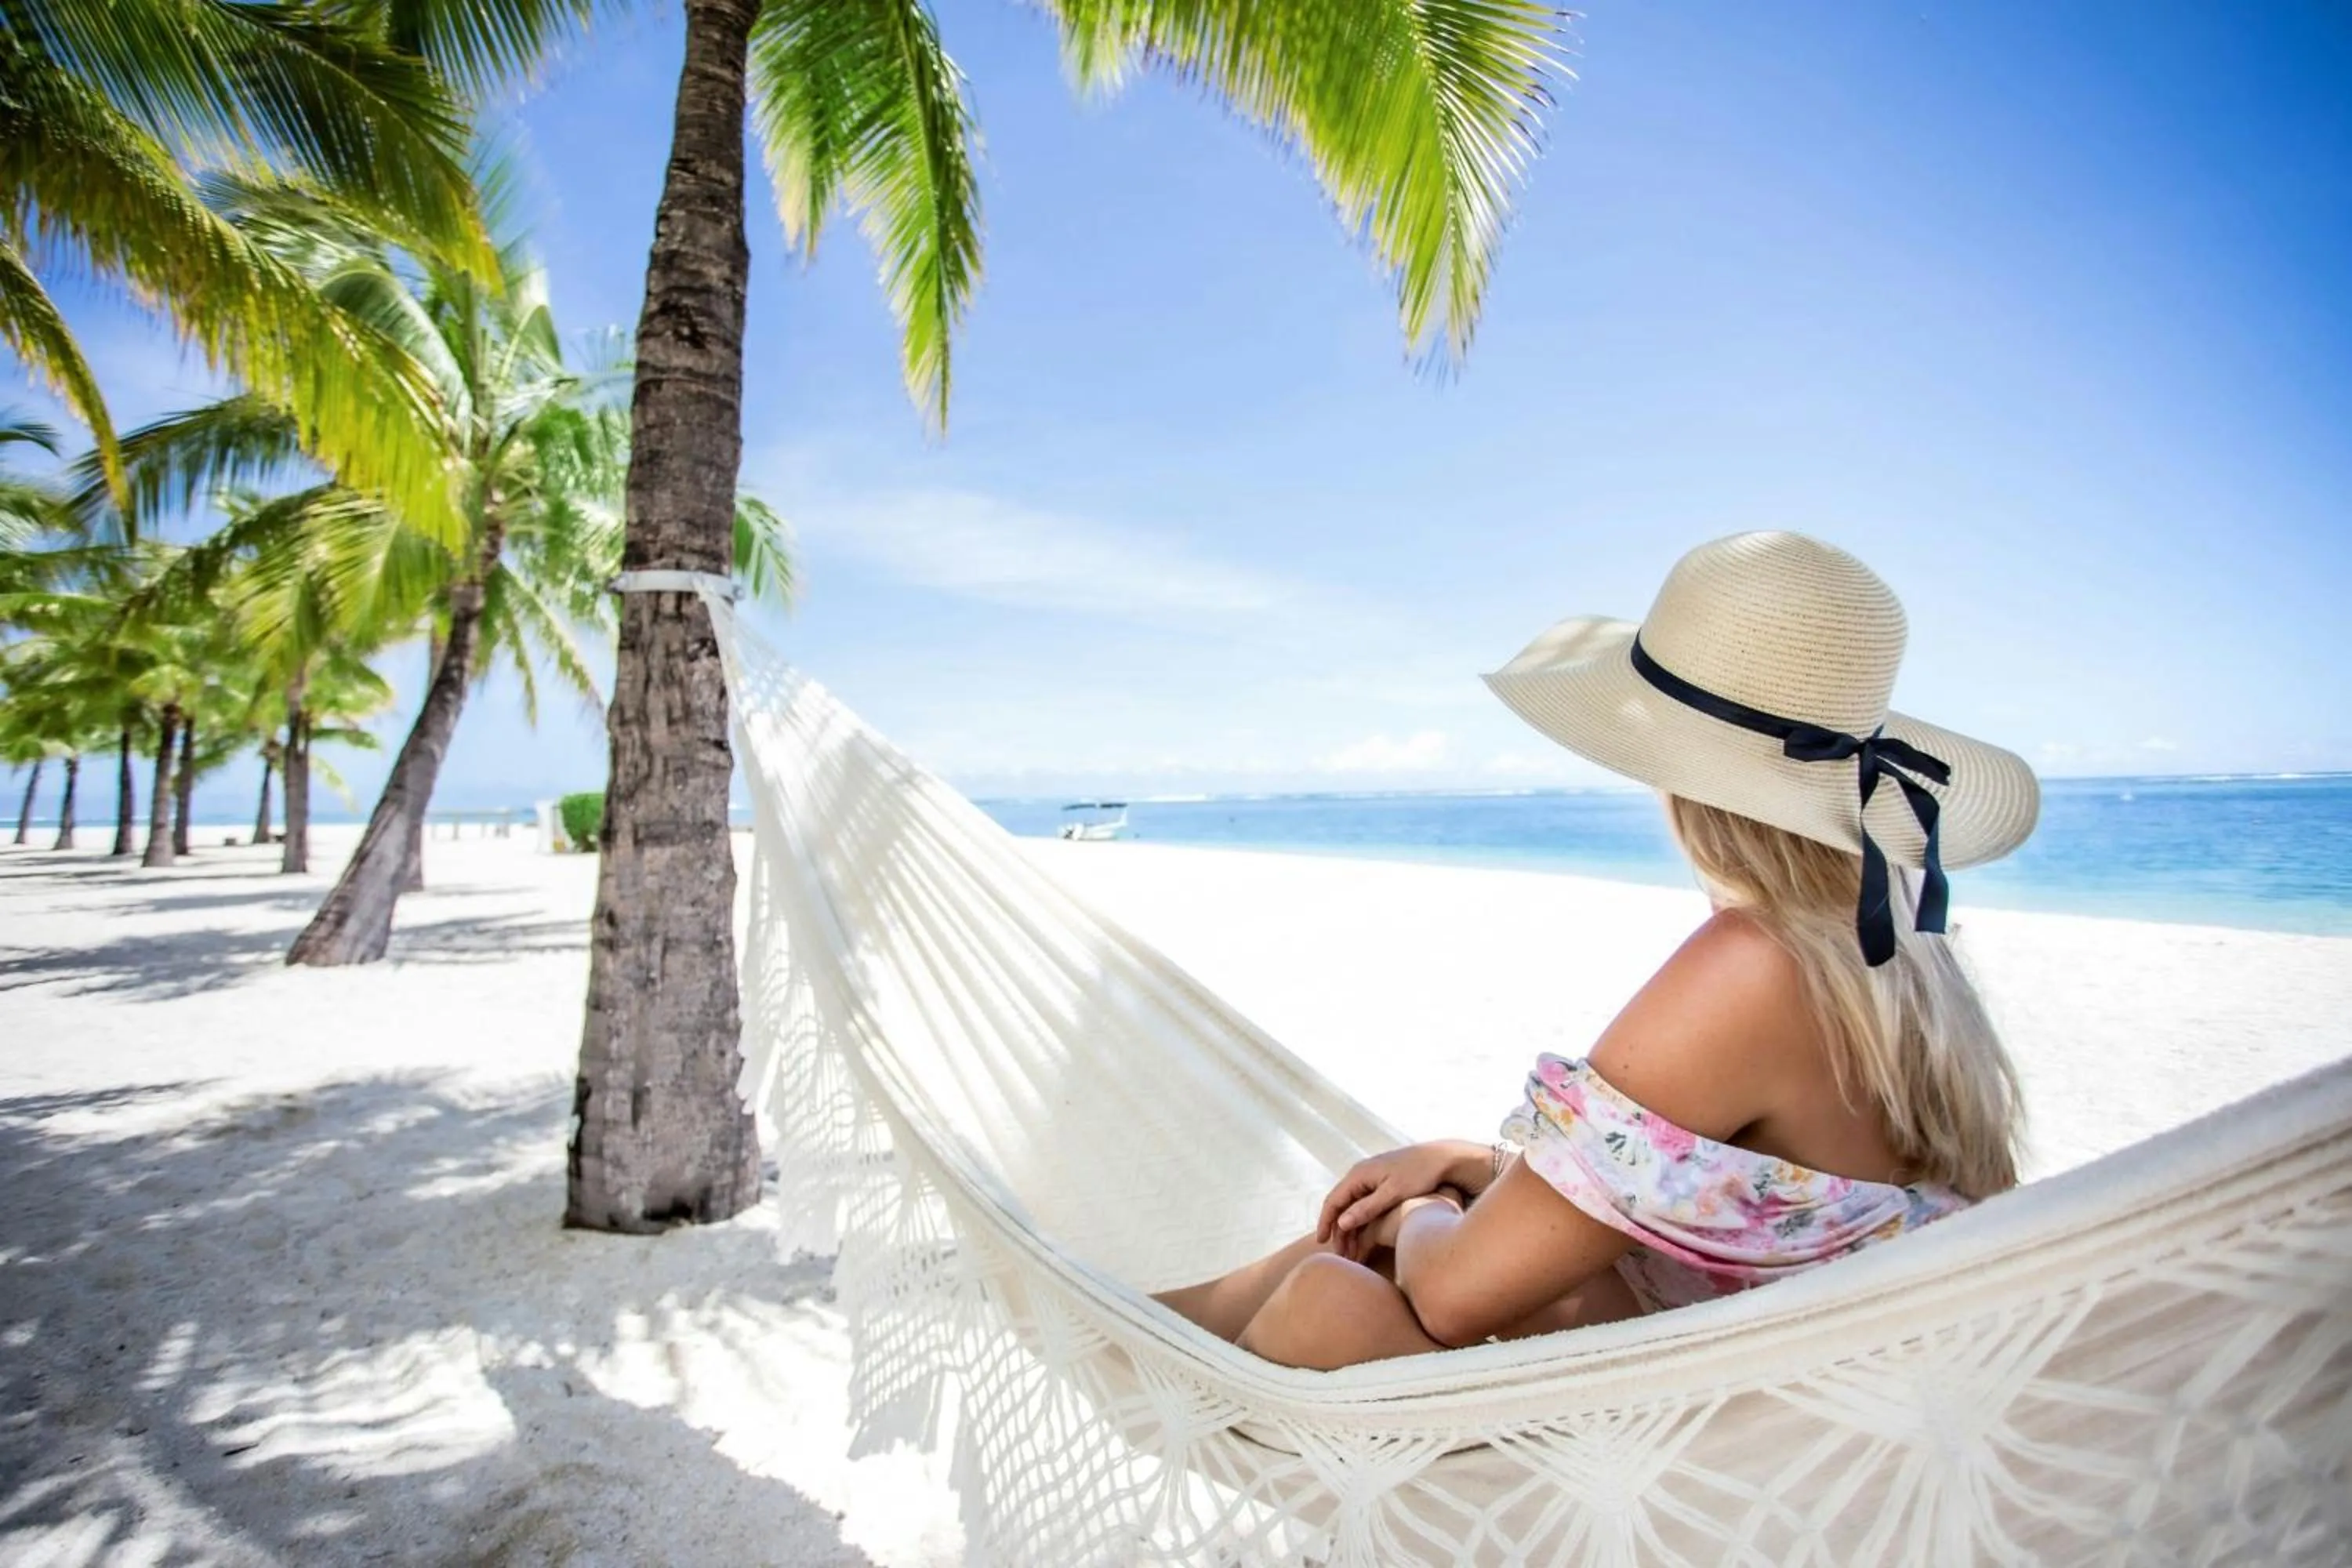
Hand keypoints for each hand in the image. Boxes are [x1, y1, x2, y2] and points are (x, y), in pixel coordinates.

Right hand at [1317, 1142, 1471, 1251]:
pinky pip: (1364, 1203)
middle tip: (1341, 1255)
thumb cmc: (1421, 1174)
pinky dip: (1362, 1220)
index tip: (1322, 1242)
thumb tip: (1342, 1222)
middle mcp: (1361, 1174)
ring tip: (1353, 1251)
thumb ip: (1367, 1208)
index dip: (1326, 1222)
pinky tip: (1365, 1236)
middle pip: (1341, 1205)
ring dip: (1350, 1228)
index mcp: (1360, 1174)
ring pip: (1353, 1206)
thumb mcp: (1393, 1193)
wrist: (1444, 1158)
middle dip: (1339, 1230)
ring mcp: (1372, 1177)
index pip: (1333, 1200)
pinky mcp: (1383, 1182)